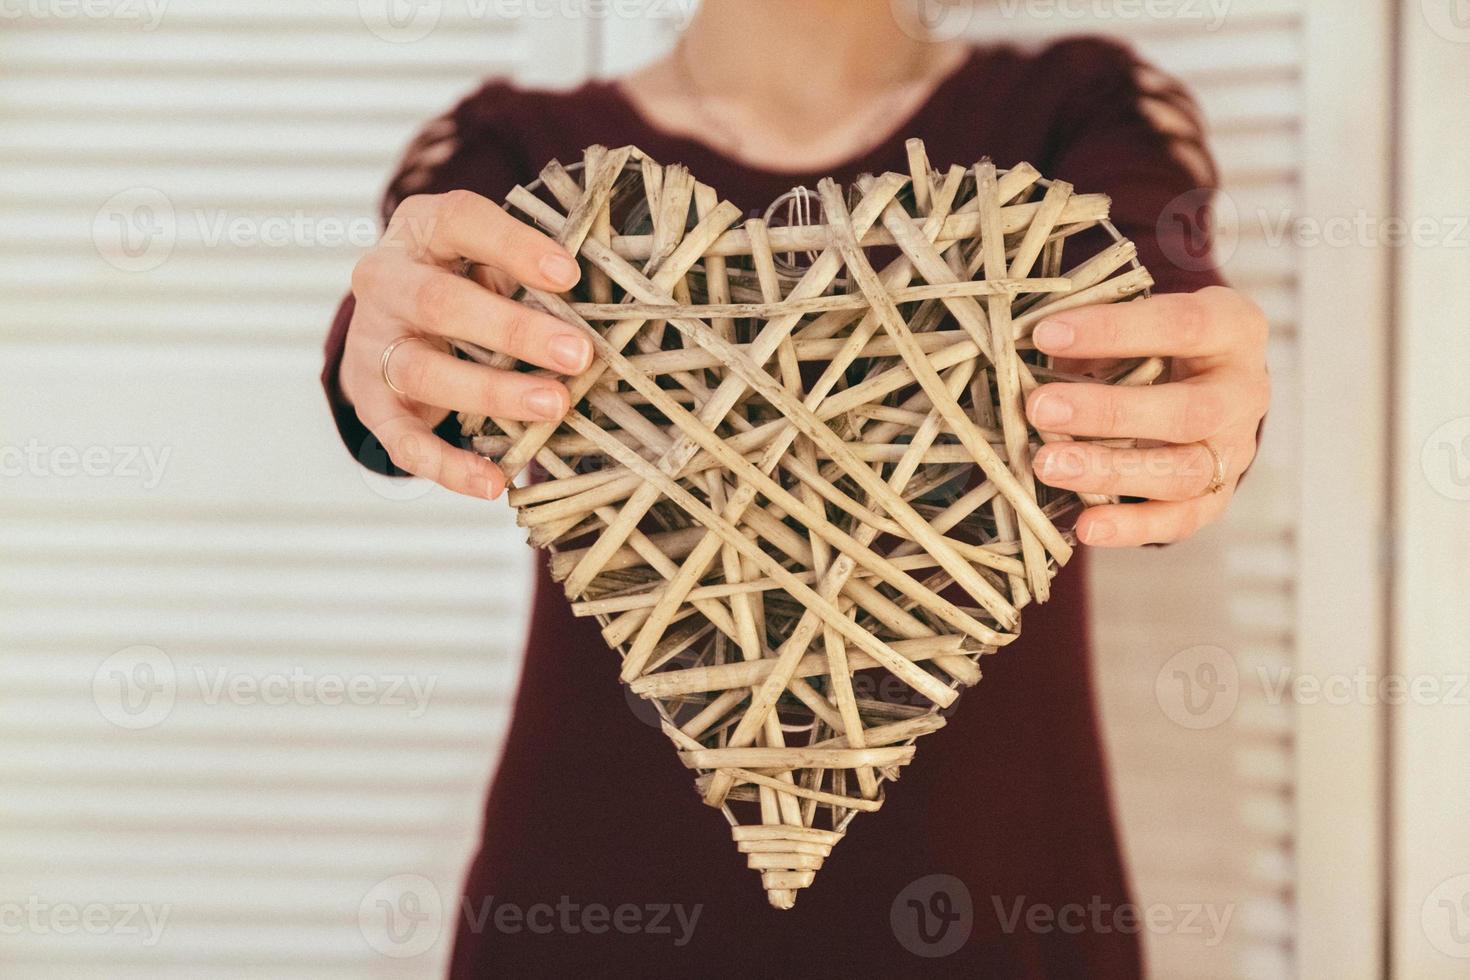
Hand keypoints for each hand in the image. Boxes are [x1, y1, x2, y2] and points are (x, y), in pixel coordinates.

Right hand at [339, 190, 588, 498]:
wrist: (390, 322)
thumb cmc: (464, 280)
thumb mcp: (490, 257)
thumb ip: (531, 271)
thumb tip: (606, 298)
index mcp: (420, 230)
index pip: (460, 222)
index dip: (514, 247)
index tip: (569, 274)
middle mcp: (385, 281)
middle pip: (438, 302)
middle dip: (512, 330)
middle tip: (577, 353)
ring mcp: (372, 343)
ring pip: (422, 370)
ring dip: (492, 392)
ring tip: (553, 406)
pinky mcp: (372, 401)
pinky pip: (402, 439)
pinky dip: (447, 465)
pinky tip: (492, 482)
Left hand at [1026, 285, 1269, 546]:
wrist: (1203, 383)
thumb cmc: (1156, 342)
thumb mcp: (1134, 321)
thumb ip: (1093, 333)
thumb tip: (1020, 346)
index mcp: (1231, 329)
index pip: (1180, 326)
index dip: (1113, 330)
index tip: (1045, 334)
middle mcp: (1244, 393)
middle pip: (1187, 411)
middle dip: (1107, 412)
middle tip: (1040, 408)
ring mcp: (1234, 451)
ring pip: (1182, 472)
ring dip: (1110, 471)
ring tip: (1047, 464)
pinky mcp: (1216, 497)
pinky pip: (1180, 520)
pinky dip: (1132, 526)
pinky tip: (1086, 525)